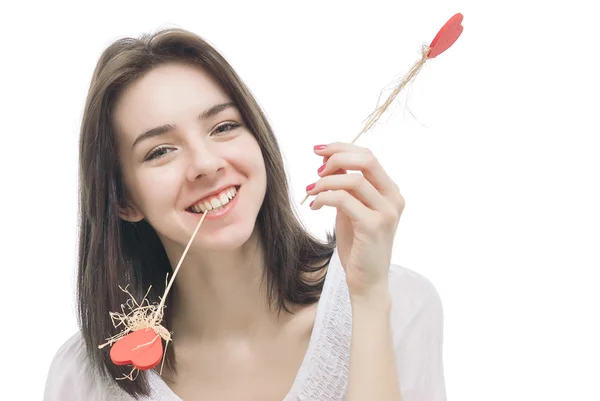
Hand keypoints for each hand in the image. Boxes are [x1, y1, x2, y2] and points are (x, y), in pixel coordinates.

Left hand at [306, 143, 404, 300]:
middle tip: (316, 169)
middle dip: (337, 158)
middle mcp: (393, 198)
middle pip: (367, 160)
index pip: (368, 156)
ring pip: (353, 180)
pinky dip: (324, 198)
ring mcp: (386, 212)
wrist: (367, 281)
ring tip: (310, 191)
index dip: (342, 148)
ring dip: (325, 182)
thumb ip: (348, 187)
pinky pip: (344, 200)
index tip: (319, 150)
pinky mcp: (373, 226)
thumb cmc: (358, 245)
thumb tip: (331, 163)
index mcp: (390, 191)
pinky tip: (314, 206)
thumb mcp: (352, 209)